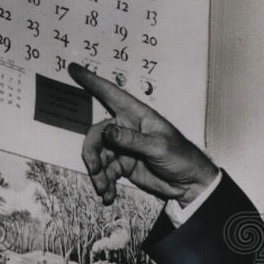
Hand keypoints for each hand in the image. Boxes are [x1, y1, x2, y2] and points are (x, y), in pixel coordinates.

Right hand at [69, 62, 217, 206]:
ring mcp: (124, 147)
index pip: (111, 94)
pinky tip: (108, 194)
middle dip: (92, 153)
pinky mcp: (124, 164)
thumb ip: (132, 139)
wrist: (188, 183)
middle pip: (97, 134)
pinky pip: (106, 172)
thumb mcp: (158, 146)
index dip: (92, 81)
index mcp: (138, 115)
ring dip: (98, 173)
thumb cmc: (181, 157)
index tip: (74, 69)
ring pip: (99, 155)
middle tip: (95, 170)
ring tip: (104, 188)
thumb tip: (108, 130)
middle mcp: (127, 128)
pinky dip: (105, 183)